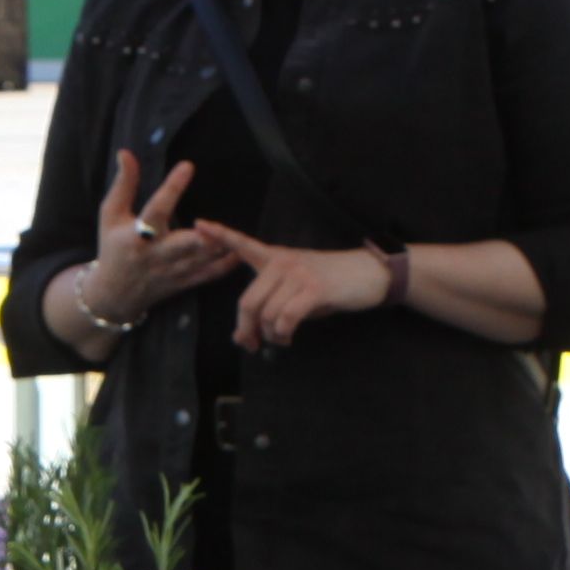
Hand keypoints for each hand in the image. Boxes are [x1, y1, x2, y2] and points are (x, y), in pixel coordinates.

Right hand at [65, 150, 239, 343]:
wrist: (114, 295)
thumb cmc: (113, 248)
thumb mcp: (110, 215)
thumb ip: (123, 184)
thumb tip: (126, 153)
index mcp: (136, 236)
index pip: (155, 209)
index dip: (171, 188)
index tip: (187, 166)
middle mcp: (156, 255)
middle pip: (181, 245)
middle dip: (199, 238)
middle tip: (215, 224)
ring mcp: (172, 271)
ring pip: (200, 260)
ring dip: (219, 247)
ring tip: (237, 232)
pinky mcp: (184, 282)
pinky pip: (209, 275)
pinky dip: (226, 265)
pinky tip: (240, 250)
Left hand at [190, 224, 396, 349]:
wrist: (369, 275)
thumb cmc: (331, 284)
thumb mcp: (297, 288)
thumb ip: (271, 303)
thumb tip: (247, 335)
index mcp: (275, 257)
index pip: (243, 244)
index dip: (220, 235)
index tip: (199, 224)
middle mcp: (282, 262)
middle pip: (248, 302)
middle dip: (246, 330)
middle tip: (251, 345)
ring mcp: (297, 274)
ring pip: (267, 315)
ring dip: (271, 336)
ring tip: (281, 339)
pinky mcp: (313, 289)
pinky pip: (286, 318)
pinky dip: (284, 334)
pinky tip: (289, 336)